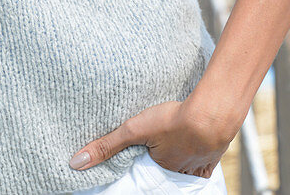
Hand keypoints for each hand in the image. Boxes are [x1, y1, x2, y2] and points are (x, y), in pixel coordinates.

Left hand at [68, 99, 234, 177]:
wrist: (213, 114)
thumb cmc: (173, 122)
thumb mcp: (134, 130)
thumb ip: (106, 145)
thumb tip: (75, 163)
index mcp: (160, 169)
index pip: (146, 175)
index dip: (143, 167)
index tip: (140, 160)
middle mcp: (180, 173)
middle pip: (167, 172)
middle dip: (162, 165)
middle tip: (157, 154)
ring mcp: (199, 165)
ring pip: (186, 168)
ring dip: (180, 160)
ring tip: (174, 150)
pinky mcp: (215, 155)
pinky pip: (206, 164)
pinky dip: (200, 158)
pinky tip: (197, 149)